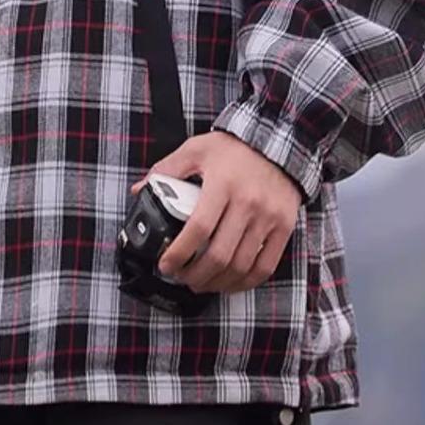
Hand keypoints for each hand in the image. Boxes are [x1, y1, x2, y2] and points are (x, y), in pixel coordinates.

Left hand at [127, 131, 304, 295]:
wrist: (278, 141)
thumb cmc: (233, 148)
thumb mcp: (196, 149)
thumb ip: (167, 170)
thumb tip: (140, 190)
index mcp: (222, 184)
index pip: (198, 229)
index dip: (179, 253)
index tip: (166, 265)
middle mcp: (248, 202)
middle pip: (219, 255)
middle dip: (194, 275)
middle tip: (181, 277)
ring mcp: (268, 217)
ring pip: (241, 266)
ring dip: (217, 283)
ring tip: (201, 283)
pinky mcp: (284, 226)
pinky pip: (265, 266)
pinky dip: (245, 282)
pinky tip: (229, 282)